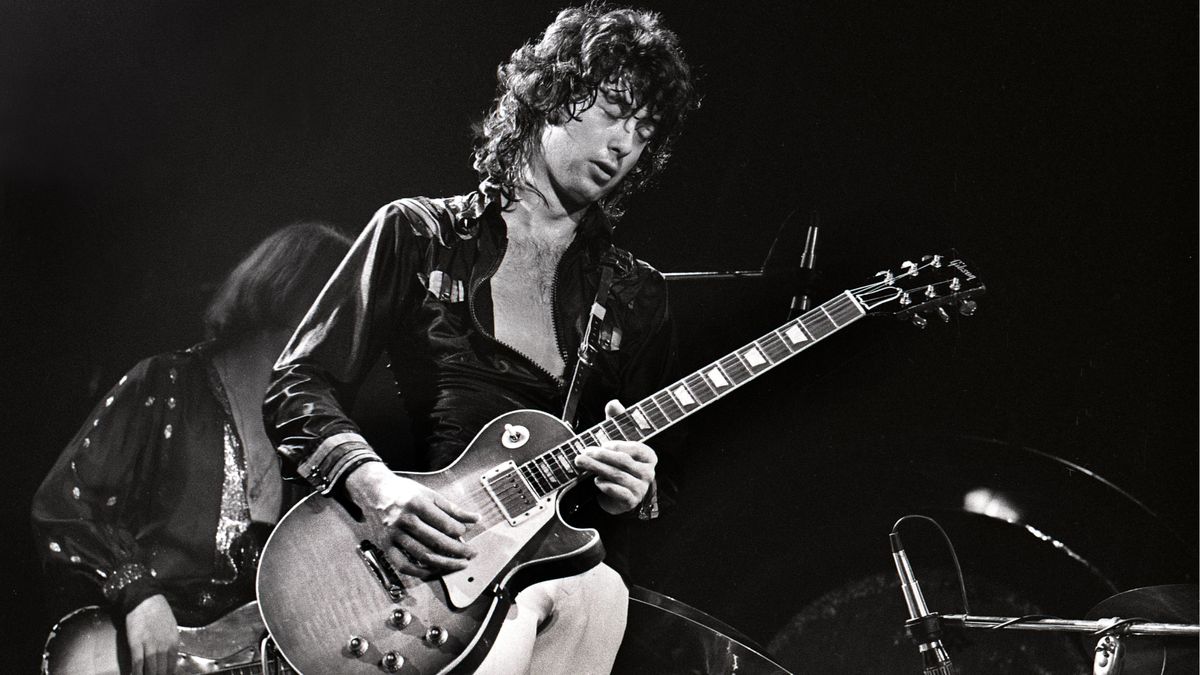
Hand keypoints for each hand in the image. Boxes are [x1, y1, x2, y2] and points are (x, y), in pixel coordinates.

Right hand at [125, 594, 177, 674]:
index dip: (167, 674)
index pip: (171, 666)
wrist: (145, 600)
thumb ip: (171, 643)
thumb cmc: (159, 612)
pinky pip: (137, 663)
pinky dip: (136, 672)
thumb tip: (169, 657)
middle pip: (161, 670)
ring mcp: (149, 646)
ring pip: (149, 669)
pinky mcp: (136, 644)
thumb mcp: (172, 627)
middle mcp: (163, 646)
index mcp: (173, 642)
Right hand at [345, 461, 479, 576]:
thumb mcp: (428, 493)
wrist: (374, 491)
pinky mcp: (385, 546)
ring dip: (444, 564)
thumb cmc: (403, 492)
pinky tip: (433, 572)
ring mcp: (394, 535)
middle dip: (457, 550)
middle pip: (436, 541)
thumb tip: (475, 519)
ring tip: (458, 565)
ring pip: (422, 555)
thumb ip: (452, 508)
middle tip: (470, 554)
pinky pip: (403, 565)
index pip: (444, 523)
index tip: (466, 534)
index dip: (459, 532)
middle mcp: (404, 520)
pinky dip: (419, 572)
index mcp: (417, 504)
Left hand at [574, 399, 657, 514]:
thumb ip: (617, 421)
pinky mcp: (631, 501)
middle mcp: (649, 472)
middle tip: (583, 452)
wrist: (619, 494)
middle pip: (623, 462)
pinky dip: (605, 486)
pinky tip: (596, 481)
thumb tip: (613, 403)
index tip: (602, 443)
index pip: (636, 448)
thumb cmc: (619, 462)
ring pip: (618, 476)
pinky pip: (618, 492)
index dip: (618, 445)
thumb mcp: (619, 441)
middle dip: (601, 456)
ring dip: (597, 468)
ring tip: (581, 462)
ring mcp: (641, 488)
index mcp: (649, 456)